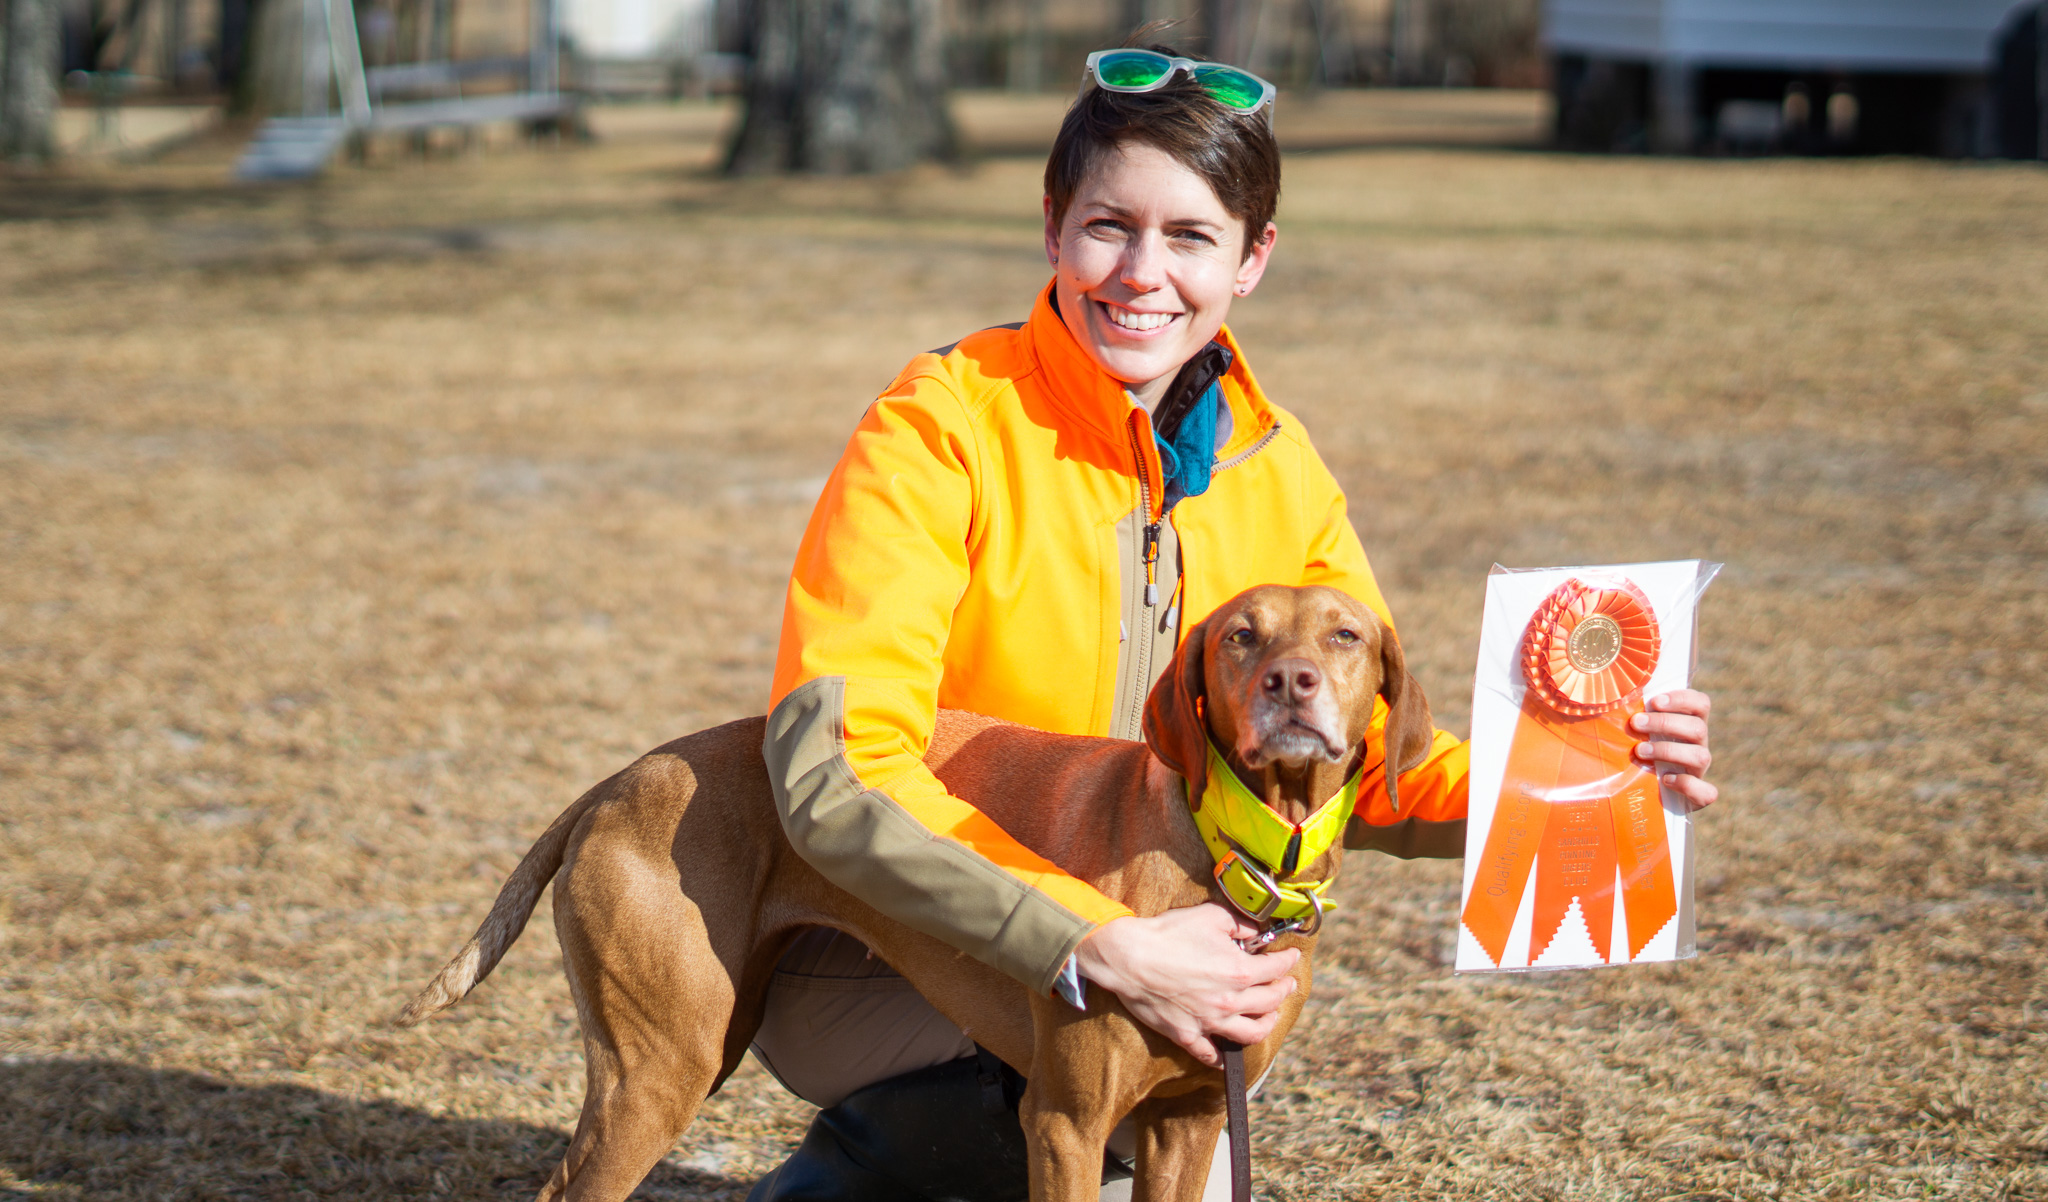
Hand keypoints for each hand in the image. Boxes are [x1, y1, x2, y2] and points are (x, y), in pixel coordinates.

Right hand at [1072, 903, 1299, 1068]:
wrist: (1130, 957)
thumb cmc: (1168, 934)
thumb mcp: (1211, 917)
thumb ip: (1240, 924)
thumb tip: (1254, 931)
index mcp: (1239, 971)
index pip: (1277, 969)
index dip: (1289, 960)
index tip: (1292, 956)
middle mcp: (1230, 1001)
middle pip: (1270, 1002)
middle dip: (1284, 990)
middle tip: (1286, 984)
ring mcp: (1209, 1022)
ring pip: (1251, 1033)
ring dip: (1267, 1024)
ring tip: (1269, 1017)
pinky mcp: (1188, 1035)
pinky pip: (1211, 1054)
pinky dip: (1223, 1057)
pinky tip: (1227, 1053)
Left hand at [1630, 688, 1714, 808]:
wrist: (1647, 795)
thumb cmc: (1637, 752)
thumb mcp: (1636, 731)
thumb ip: (1631, 714)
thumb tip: (1596, 694)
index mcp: (1688, 723)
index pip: (1701, 703)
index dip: (1682, 699)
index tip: (1655, 701)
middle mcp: (1698, 745)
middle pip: (1697, 728)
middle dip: (1664, 723)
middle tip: (1635, 723)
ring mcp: (1699, 770)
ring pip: (1701, 756)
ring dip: (1668, 751)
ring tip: (1640, 751)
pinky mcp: (1698, 795)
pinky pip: (1706, 792)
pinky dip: (1687, 784)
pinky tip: (1665, 780)